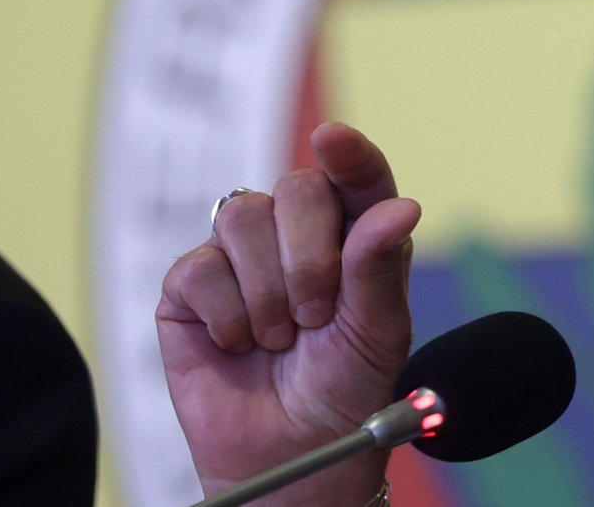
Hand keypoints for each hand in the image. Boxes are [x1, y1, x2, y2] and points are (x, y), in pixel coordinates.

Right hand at [157, 123, 421, 504]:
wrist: (293, 453)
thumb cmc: (346, 388)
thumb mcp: (378, 331)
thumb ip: (378, 266)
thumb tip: (401, 205)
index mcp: (357, 231)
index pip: (357, 175)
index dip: (348, 153)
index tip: (334, 140)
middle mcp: (299, 231)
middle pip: (296, 187)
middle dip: (309, 257)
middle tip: (316, 316)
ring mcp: (242, 253)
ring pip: (243, 216)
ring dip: (268, 289)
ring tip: (281, 337)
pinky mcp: (192, 285)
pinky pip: (200, 266)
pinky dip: (226, 313)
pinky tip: (240, 343)